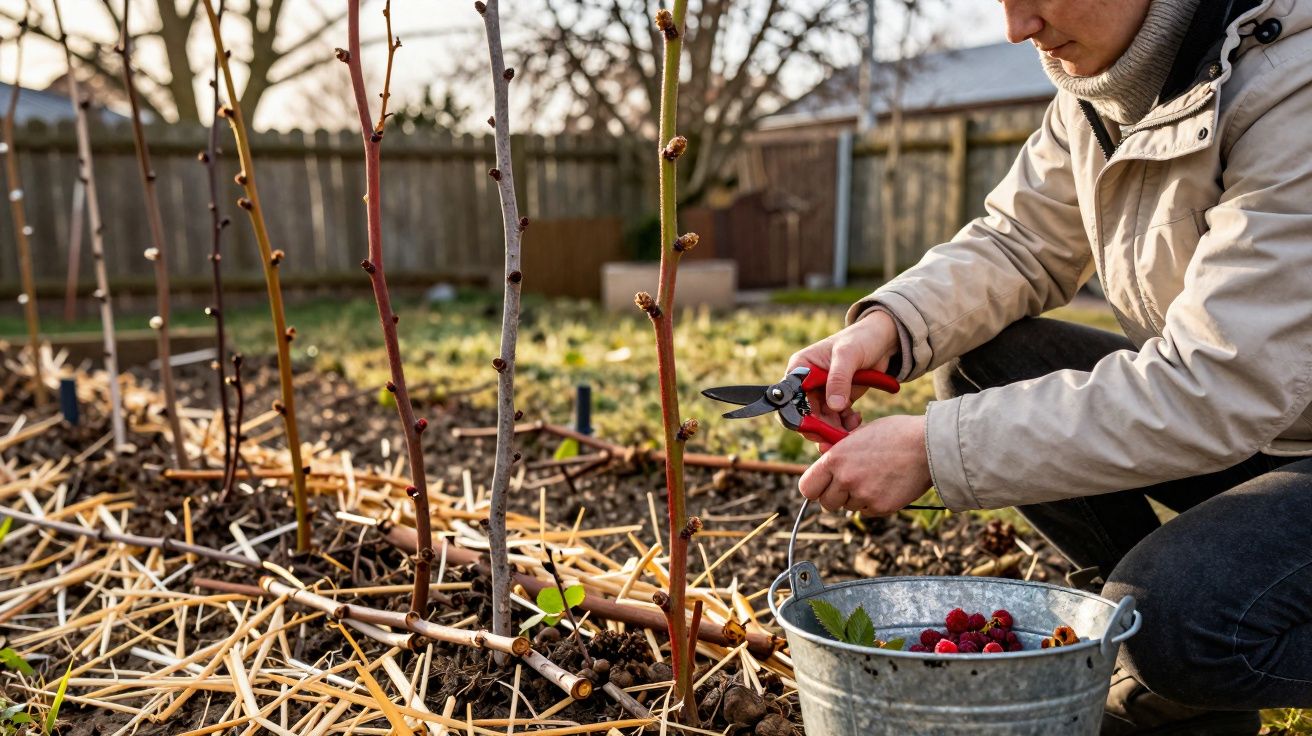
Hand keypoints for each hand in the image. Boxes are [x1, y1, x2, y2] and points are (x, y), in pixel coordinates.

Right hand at [787, 310, 899, 437]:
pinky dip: (844, 426)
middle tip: (836, 437)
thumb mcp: (848, 355)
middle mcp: (807, 383)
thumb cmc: (861, 339)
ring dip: (834, 429)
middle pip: (805, 415)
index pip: (792, 398)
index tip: (817, 428)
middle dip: (820, 428)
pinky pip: (835, 420)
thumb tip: (834, 407)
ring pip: (820, 421)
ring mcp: (823, 393)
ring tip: (851, 429)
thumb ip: (839, 380)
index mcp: (801, 368)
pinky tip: (856, 420)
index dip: (801, 416)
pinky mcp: (838, 400)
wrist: (883, 340)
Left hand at [798, 414, 931, 515]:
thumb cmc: (895, 434)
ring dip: (856, 498)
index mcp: (835, 458)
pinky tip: (886, 486)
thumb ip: (840, 453)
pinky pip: (867, 511)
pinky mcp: (881, 507)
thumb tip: (826, 467)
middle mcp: (845, 479)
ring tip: (875, 479)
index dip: (815, 488)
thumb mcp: (859, 435)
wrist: (928, 444)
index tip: (822, 486)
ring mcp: (863, 495)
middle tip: (850, 485)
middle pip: (826, 503)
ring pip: (848, 507)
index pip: (807, 488)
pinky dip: (873, 503)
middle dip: (835, 496)